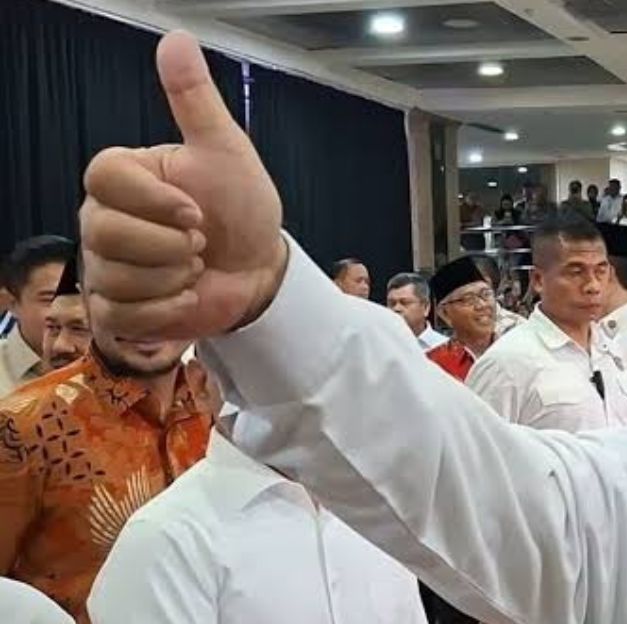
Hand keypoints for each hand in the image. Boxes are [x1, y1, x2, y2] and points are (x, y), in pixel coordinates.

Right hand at [79, 31, 285, 339]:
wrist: (260, 269)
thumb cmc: (241, 209)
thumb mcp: (226, 151)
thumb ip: (196, 101)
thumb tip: (176, 41)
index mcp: (123, 177)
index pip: (103, 178)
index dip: (154, 202)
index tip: (195, 212)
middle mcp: (102, 219)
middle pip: (106, 233)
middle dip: (171, 245)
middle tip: (200, 243)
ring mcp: (104, 266)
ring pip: (119, 277)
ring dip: (174, 278)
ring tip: (195, 267)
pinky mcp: (116, 310)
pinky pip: (125, 315)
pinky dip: (169, 310)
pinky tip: (188, 295)